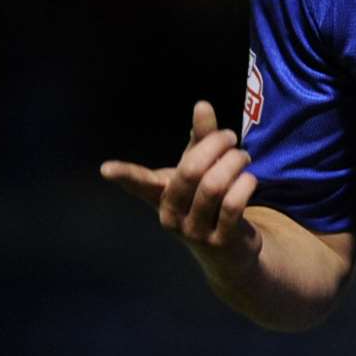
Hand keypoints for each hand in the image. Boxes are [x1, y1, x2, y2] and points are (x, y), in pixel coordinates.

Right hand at [101, 101, 262, 271]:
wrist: (229, 250)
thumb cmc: (208, 200)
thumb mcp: (202, 168)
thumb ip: (202, 137)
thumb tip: (202, 105)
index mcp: (160, 195)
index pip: (140, 183)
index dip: (125, 175)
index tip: (106, 169)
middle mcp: (171, 215)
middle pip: (191, 171)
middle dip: (216, 145)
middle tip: (230, 137)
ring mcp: (194, 231)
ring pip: (214, 186)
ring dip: (234, 162)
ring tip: (243, 157)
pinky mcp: (219, 241)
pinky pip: (233, 204)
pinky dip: (245, 184)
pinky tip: (249, 179)